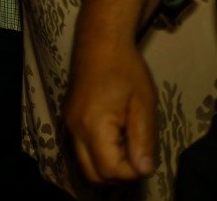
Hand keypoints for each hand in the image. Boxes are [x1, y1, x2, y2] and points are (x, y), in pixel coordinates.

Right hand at [64, 34, 157, 183]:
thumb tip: (144, 170)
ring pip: (85, 166)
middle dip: (119, 175)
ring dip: (108, 166)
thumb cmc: (126, 69)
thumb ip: (143, 139)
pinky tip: (115, 138)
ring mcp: (69, 125)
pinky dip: (99, 155)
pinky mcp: (69, 120)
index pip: (111, 170)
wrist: (100, 41)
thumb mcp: (143, 104)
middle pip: (93, 175)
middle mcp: (75, 129)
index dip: (134, 171)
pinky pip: (81, 151)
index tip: (147, 154)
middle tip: (138, 155)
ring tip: (127, 146)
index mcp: (94, 125)